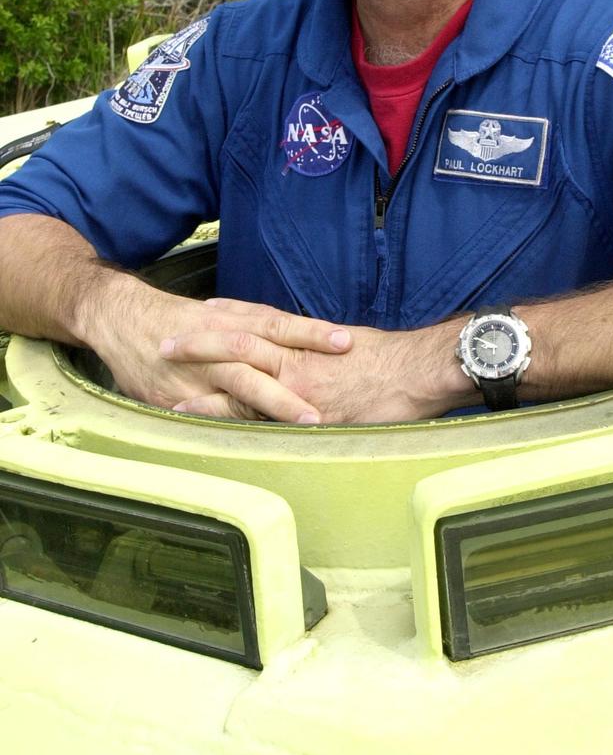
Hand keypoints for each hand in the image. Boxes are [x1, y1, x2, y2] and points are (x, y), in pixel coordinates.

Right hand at [79, 278, 353, 422]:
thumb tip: (302, 343)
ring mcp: (199, 371)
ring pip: (241, 385)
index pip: (280, 325)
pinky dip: (227, 423)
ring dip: (275, 403)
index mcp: (234, 320)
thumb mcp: (222, 315)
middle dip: (298, 376)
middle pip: (265, 355)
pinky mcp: (177, 396)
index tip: (346, 341)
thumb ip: (258, 329)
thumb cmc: (183, 321)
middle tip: (330, 395)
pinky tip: (250, 439)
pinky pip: (207, 413)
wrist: (124, 319)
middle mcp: (220, 342)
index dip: (312, 333)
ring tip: (306, 421)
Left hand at [163, 300, 472, 422]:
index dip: (229, 315)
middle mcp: (297, 357)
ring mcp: (297, 385)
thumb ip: (329, 353)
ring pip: (237, 376)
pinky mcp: (304, 414)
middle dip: (199, 343)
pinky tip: (198, 420)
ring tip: (163, 380)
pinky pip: (255, 414)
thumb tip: (321, 354)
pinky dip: (223, 415)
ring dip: (198, 378)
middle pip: (237, 343)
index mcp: (309, 341)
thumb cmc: (396, 362)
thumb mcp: (357, 348)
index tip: (202, 310)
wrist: (419, 372)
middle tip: (162, 342)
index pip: (261, 321)